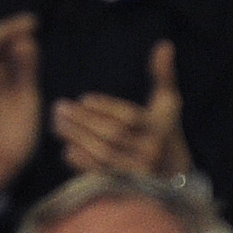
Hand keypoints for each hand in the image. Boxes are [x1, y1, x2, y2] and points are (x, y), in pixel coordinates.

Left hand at [52, 39, 192, 182]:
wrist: (175, 175)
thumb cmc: (165, 130)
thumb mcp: (168, 102)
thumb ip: (163, 74)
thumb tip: (164, 44)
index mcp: (160, 129)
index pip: (130, 117)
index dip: (106, 107)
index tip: (84, 99)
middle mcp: (152, 153)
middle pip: (113, 135)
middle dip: (83, 121)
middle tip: (59, 107)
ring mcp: (140, 172)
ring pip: (104, 154)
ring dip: (77, 138)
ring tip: (57, 123)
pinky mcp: (128, 187)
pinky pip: (102, 175)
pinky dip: (82, 163)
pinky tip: (66, 149)